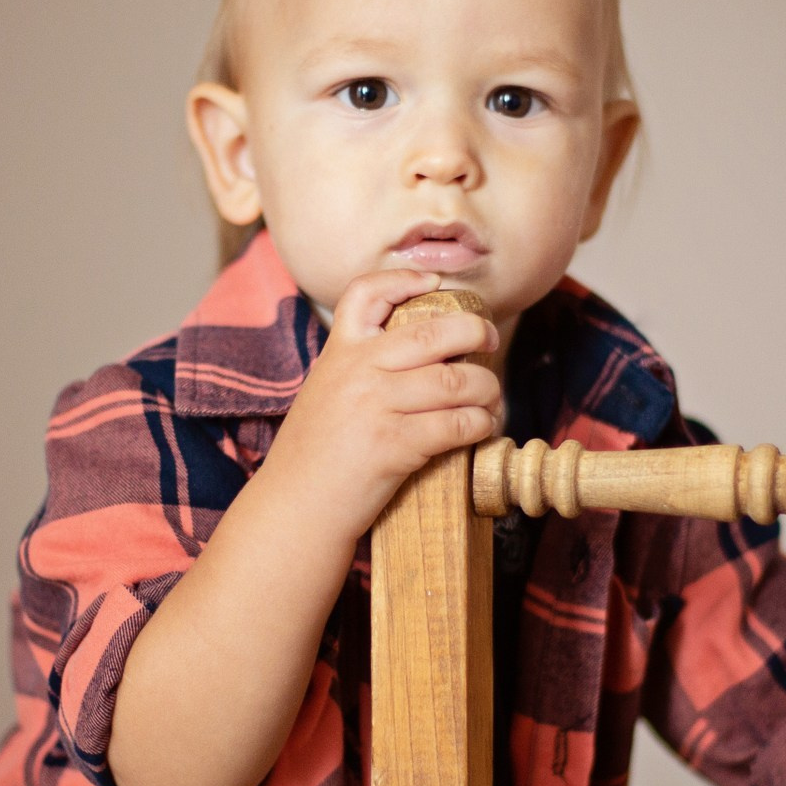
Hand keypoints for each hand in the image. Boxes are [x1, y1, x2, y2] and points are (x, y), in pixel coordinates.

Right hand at [260, 269, 503, 539]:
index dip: (404, 277)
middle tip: (490, 340)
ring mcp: (375, 406)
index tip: (435, 281)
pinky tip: (483, 427)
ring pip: (456, 381)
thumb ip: (359, 369)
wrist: (293, 508)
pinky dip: (480, 424)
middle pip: (434, 332)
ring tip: (491, 398)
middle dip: (475, 331)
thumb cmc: (313, 456)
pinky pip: (456, 424)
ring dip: (487, 388)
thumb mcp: (325, 393)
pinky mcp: (393, 446)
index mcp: (339, 353)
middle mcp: (357, 371)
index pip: (366, 294)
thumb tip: (419, 356)